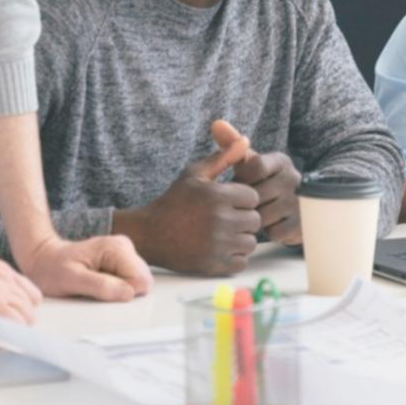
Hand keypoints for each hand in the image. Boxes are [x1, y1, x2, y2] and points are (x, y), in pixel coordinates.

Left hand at [19, 234, 152, 302]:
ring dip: (117, 291)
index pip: (141, 281)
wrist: (43, 258)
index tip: (101, 291)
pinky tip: (96, 282)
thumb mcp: (71, 279)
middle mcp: (124, 247)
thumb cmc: (52, 268)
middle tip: (94, 288)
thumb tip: (128, 294)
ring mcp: (124, 254)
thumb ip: (101, 286)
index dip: (123, 293)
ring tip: (93, 284)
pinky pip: (129, 283)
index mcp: (116, 248)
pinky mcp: (120, 262)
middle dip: (121, 292)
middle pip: (142, 282)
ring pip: (137, 284)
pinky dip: (114, 288)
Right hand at [112, 127, 260, 275]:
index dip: (242, 199)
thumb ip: (223, 157)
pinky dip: (234, 257)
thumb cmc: (174, 200)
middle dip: (243, 218)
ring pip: (250, 243)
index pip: (253, 197)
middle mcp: (220, 221)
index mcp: (217, 196)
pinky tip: (218, 248)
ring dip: (240, 238)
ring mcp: (218, 245)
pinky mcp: (214, 264)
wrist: (150, 233)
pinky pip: (242, 262)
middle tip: (226, 218)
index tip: (228, 202)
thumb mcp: (195, 174)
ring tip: (222, 233)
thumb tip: (245, 139)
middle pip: (255, 220)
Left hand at [216, 120, 302, 244]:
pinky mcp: (302, 225)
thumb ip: (231, 145)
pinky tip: (268, 225)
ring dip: (254, 218)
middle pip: (257, 193)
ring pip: (263, 215)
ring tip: (255, 213)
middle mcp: (294, 179)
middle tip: (244, 203)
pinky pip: (273, 231)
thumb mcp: (248, 164)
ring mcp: (299, 202)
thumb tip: (216, 123)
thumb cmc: (261, 184)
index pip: (255, 166)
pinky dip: (267, 231)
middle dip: (246, 201)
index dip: (242, 178)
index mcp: (281, 161)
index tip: (240, 182)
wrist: (291, 211)